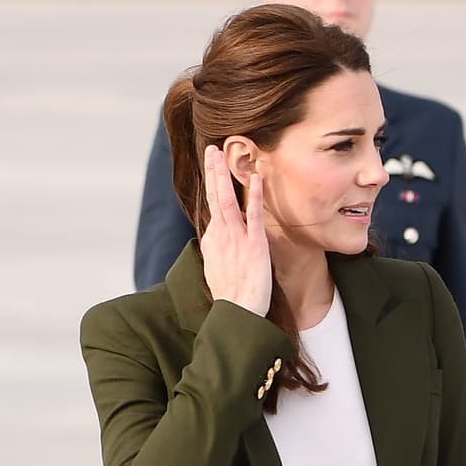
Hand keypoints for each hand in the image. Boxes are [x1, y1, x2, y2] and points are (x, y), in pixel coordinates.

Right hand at [199, 146, 271, 317]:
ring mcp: (237, 239)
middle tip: (210, 150)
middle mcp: (221, 236)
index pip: (213, 208)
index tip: (212, 167)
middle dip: (211, 172)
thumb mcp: (218, 269)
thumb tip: (219, 237)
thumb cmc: (231, 297)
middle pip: (214, 198)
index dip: (212, 186)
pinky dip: (253, 196)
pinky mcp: (254, 245)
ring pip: (226, 201)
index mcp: (213, 240)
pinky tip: (255, 178)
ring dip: (223, 175)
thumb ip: (219, 249)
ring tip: (220, 153)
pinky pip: (253, 215)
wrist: (237, 314)